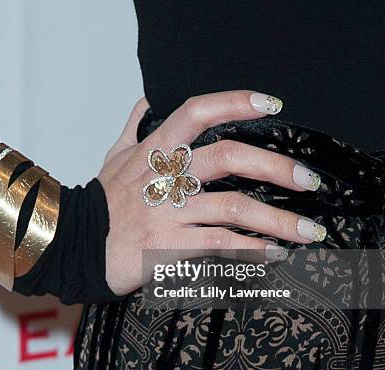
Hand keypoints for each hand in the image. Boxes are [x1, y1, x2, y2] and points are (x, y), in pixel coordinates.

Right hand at [98, 90, 325, 295]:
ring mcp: (168, 212)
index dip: (234, 103)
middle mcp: (164, 178)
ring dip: (278, 220)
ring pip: (233, 207)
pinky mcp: (170, 246)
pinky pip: (220, 245)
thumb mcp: (112, 158)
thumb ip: (133, 128)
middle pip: (227, 157)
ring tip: (308, 232)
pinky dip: (251, 250)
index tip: (270, 104)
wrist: (76, 246)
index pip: (196, 113)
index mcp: (153, 152)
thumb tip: (146, 101)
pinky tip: (273, 254)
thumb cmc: (99, 203)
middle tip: (307, 180)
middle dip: (274, 166)